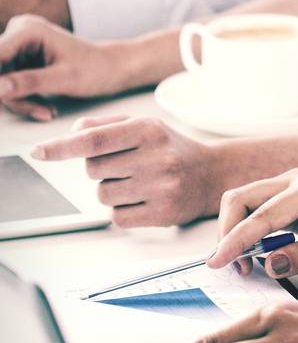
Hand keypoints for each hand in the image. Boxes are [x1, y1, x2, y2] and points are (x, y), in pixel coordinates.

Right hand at [0, 15, 121, 119]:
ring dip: (21, 102)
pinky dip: (25, 100)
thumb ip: (28, 83)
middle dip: (13, 97)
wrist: (113, 68)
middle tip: (40, 112)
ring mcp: (19, 46)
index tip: (2, 100)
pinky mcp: (21, 60)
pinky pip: (10, 86)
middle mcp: (20, 32)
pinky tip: (45, 108)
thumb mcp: (64, 79)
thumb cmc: (96, 69)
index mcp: (28, 29)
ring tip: (48, 112)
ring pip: (1, 83)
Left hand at [31, 113, 221, 225]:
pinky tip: (143, 198)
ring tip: (137, 181)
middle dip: (100, 168)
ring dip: (111, 190)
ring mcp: (161, 187)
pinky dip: (123, 209)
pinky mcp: (162, 214)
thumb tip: (73, 132)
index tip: (40, 152)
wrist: (211, 174)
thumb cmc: (170, 148)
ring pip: (103, 195)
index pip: (95, 140)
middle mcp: (156, 157)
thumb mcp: (144, 126)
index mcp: (148, 130)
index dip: (63, 146)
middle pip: (93, 169)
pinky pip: (117, 217)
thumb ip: (106, 125)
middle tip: (125, 164)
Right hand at [207, 169, 297, 277]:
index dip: (236, 240)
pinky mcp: (289, 196)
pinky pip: (257, 209)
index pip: (262, 215)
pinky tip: (254, 254)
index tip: (218, 262)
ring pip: (244, 201)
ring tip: (244, 265)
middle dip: (227, 232)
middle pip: (241, 198)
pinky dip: (247, 230)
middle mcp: (296, 179)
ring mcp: (291, 184)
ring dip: (235, 231)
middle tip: (233, 268)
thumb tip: (269, 265)